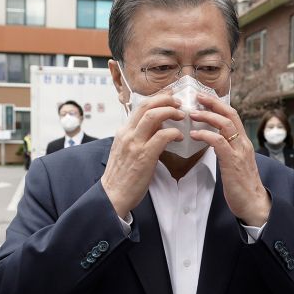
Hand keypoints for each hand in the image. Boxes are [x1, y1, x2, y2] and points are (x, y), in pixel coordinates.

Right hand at [100, 94, 184, 217]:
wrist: (112, 196)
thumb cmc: (121, 177)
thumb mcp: (124, 151)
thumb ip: (137, 138)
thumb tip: (154, 129)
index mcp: (123, 132)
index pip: (140, 106)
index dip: (157, 98)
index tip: (169, 97)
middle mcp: (127, 134)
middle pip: (147, 105)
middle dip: (166, 99)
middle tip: (178, 102)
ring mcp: (135, 144)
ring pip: (154, 115)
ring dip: (171, 111)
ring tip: (181, 115)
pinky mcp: (144, 156)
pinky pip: (162, 135)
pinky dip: (174, 132)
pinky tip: (179, 137)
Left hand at [188, 94, 270, 226]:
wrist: (254, 204)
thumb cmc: (241, 186)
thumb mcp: (234, 163)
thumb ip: (226, 150)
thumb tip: (213, 141)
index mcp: (243, 143)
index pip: (233, 116)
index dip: (218, 105)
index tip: (204, 99)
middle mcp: (243, 143)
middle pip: (230, 114)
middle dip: (213, 103)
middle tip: (197, 96)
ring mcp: (239, 152)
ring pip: (226, 124)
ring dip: (208, 116)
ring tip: (192, 114)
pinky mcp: (233, 162)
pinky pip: (219, 142)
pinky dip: (206, 135)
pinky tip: (194, 134)